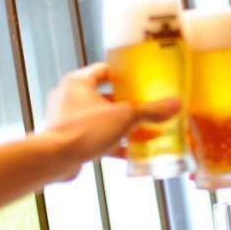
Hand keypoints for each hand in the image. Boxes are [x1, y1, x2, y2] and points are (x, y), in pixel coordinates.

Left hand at [44, 63, 178, 168]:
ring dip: (121, 126)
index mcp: (79, 82)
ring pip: (100, 119)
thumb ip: (150, 111)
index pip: (104, 70)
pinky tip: (130, 153)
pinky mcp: (67, 139)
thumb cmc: (85, 129)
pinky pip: (94, 137)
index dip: (123, 75)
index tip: (141, 80)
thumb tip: (175, 104)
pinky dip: (111, 143)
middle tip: (147, 109)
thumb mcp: (124, 117)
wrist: (55, 159)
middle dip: (127, 105)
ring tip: (143, 131)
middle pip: (104, 97)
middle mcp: (70, 97)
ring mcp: (66, 119)